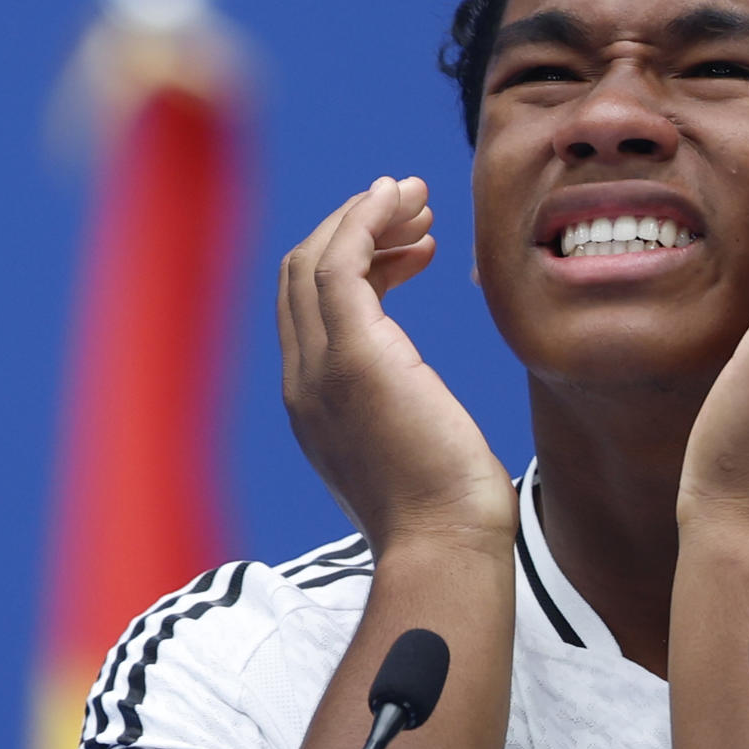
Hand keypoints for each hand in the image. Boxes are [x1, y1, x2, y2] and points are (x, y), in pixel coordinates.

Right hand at [279, 176, 518, 557]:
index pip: (308, 309)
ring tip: (418, 200)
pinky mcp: (352, 358)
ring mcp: (319, 370)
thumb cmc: (448, 515)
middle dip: (354, 228)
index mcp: (314, 404)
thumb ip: (400, 412)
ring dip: (364, 216)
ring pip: (314, 259)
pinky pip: (340, 263)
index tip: (413, 247)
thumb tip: (420, 395)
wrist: (446, 549)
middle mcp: (302, 383)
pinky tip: (400, 199)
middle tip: (415, 209)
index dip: (354, 262)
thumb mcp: (413, 451)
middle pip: (300, 275)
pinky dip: (364, 219)